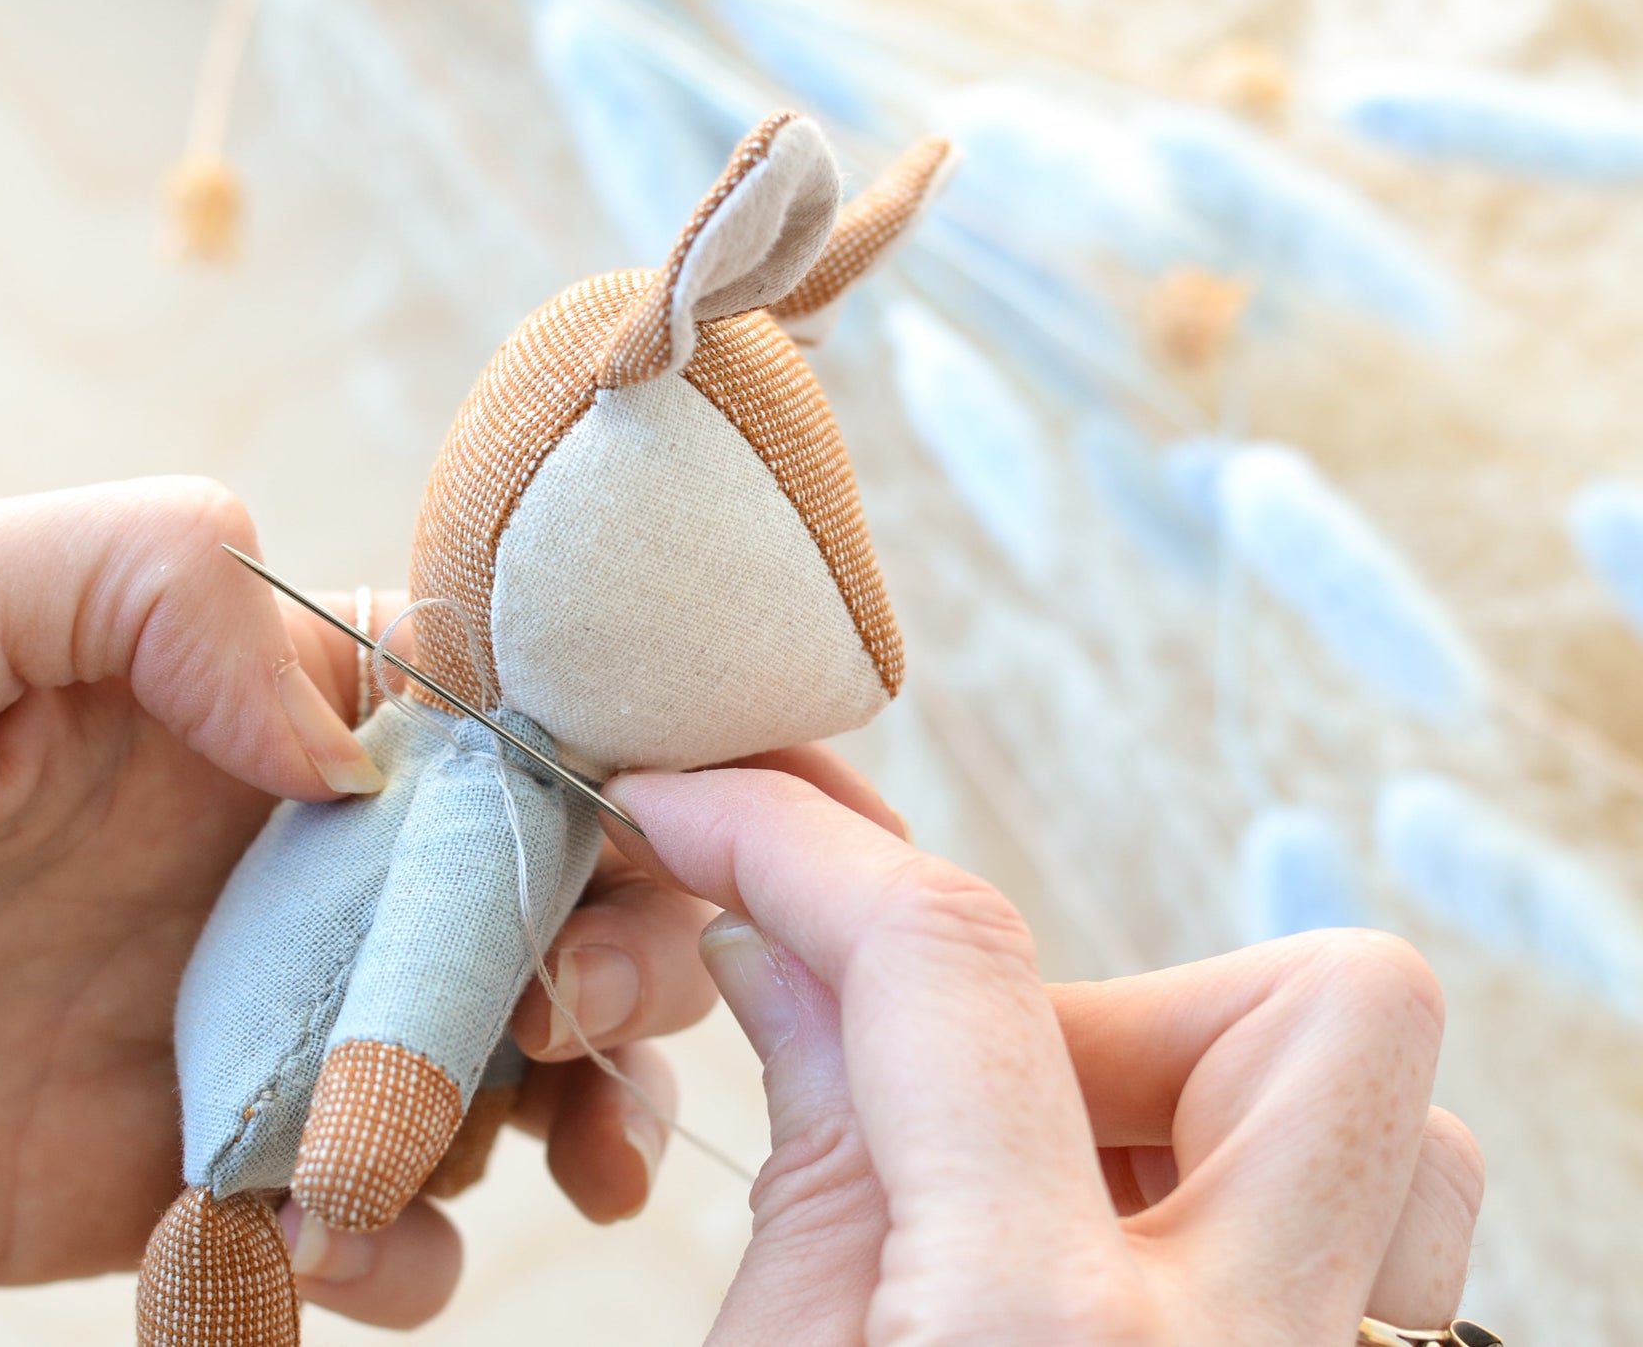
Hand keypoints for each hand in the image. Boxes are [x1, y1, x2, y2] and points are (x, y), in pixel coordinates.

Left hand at [0, 477, 798, 1330]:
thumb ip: (148, 582)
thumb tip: (345, 730)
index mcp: (215, 707)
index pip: (466, 711)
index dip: (605, 754)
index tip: (713, 816)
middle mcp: (246, 861)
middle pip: (506, 893)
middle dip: (609, 943)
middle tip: (612, 1010)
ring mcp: (216, 1023)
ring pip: (458, 1057)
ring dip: (551, 1102)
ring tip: (564, 1150)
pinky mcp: (162, 1176)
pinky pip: (339, 1211)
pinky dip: (401, 1243)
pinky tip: (365, 1252)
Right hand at [608, 769, 1484, 1345]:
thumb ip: (811, 1149)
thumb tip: (779, 938)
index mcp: (1035, 1345)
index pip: (944, 964)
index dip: (795, 839)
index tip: (708, 811)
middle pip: (1328, 1011)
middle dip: (1128, 998)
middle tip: (976, 1115)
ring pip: (1395, 1129)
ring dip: (1214, 1110)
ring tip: (1055, 1210)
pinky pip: (1385, 1251)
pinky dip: (1248, 1213)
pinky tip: (1106, 1291)